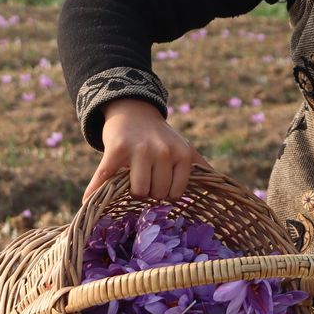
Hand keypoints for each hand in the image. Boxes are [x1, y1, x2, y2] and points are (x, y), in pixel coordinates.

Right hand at [84, 98, 210, 200]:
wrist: (133, 110)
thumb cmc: (160, 137)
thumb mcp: (183, 147)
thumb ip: (200, 166)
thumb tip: (225, 186)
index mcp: (182, 154)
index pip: (175, 195)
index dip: (165, 193)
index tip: (160, 182)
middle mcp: (163, 151)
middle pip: (156, 194)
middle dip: (149, 191)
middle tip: (145, 177)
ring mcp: (139, 150)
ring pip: (137, 192)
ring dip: (131, 191)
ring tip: (132, 177)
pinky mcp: (115, 150)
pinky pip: (105, 178)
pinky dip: (95, 192)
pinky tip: (87, 203)